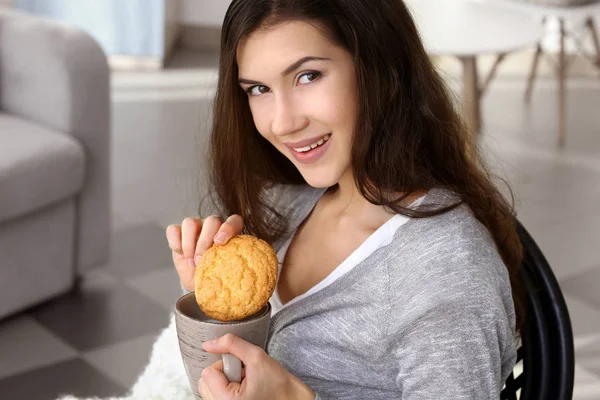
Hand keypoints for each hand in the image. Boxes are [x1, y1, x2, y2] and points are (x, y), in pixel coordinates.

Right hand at [166, 215, 243, 291]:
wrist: (197, 281)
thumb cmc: (214, 274)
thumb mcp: (224, 270)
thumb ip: (230, 262)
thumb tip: (234, 271)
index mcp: (229, 232)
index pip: (234, 221)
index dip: (228, 228)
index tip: (220, 243)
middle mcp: (213, 225)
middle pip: (211, 221)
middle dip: (204, 242)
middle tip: (200, 261)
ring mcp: (195, 226)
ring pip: (190, 223)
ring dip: (189, 244)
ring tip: (190, 261)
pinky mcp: (178, 231)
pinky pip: (173, 230)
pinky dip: (175, 242)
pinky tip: (180, 254)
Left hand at [199, 334, 314, 399]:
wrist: (290, 399)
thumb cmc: (278, 383)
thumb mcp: (256, 356)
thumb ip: (231, 345)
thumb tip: (208, 343)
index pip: (208, 373)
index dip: (226, 364)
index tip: (243, 369)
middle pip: (205, 382)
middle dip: (223, 373)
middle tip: (243, 376)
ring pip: (208, 389)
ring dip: (224, 381)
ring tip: (243, 383)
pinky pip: (214, 395)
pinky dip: (225, 388)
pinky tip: (241, 389)